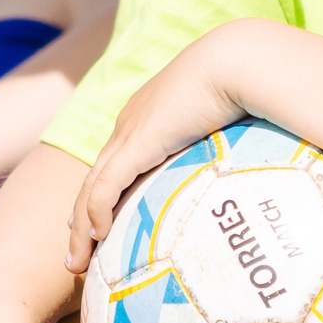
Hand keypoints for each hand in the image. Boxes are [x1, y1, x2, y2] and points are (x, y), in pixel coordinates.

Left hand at [66, 22, 257, 272]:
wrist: (235, 60)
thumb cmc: (242, 84)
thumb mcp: (224, 122)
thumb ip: (223, 146)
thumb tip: (248, 171)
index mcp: (146, 121)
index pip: (112, 166)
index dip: (98, 197)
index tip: (93, 227)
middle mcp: (130, 126)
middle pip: (94, 181)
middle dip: (79, 221)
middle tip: (74, 254)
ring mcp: (130, 133)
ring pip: (91, 189)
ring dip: (81, 229)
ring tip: (75, 263)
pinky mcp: (138, 142)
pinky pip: (107, 184)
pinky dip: (97, 211)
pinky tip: (98, 235)